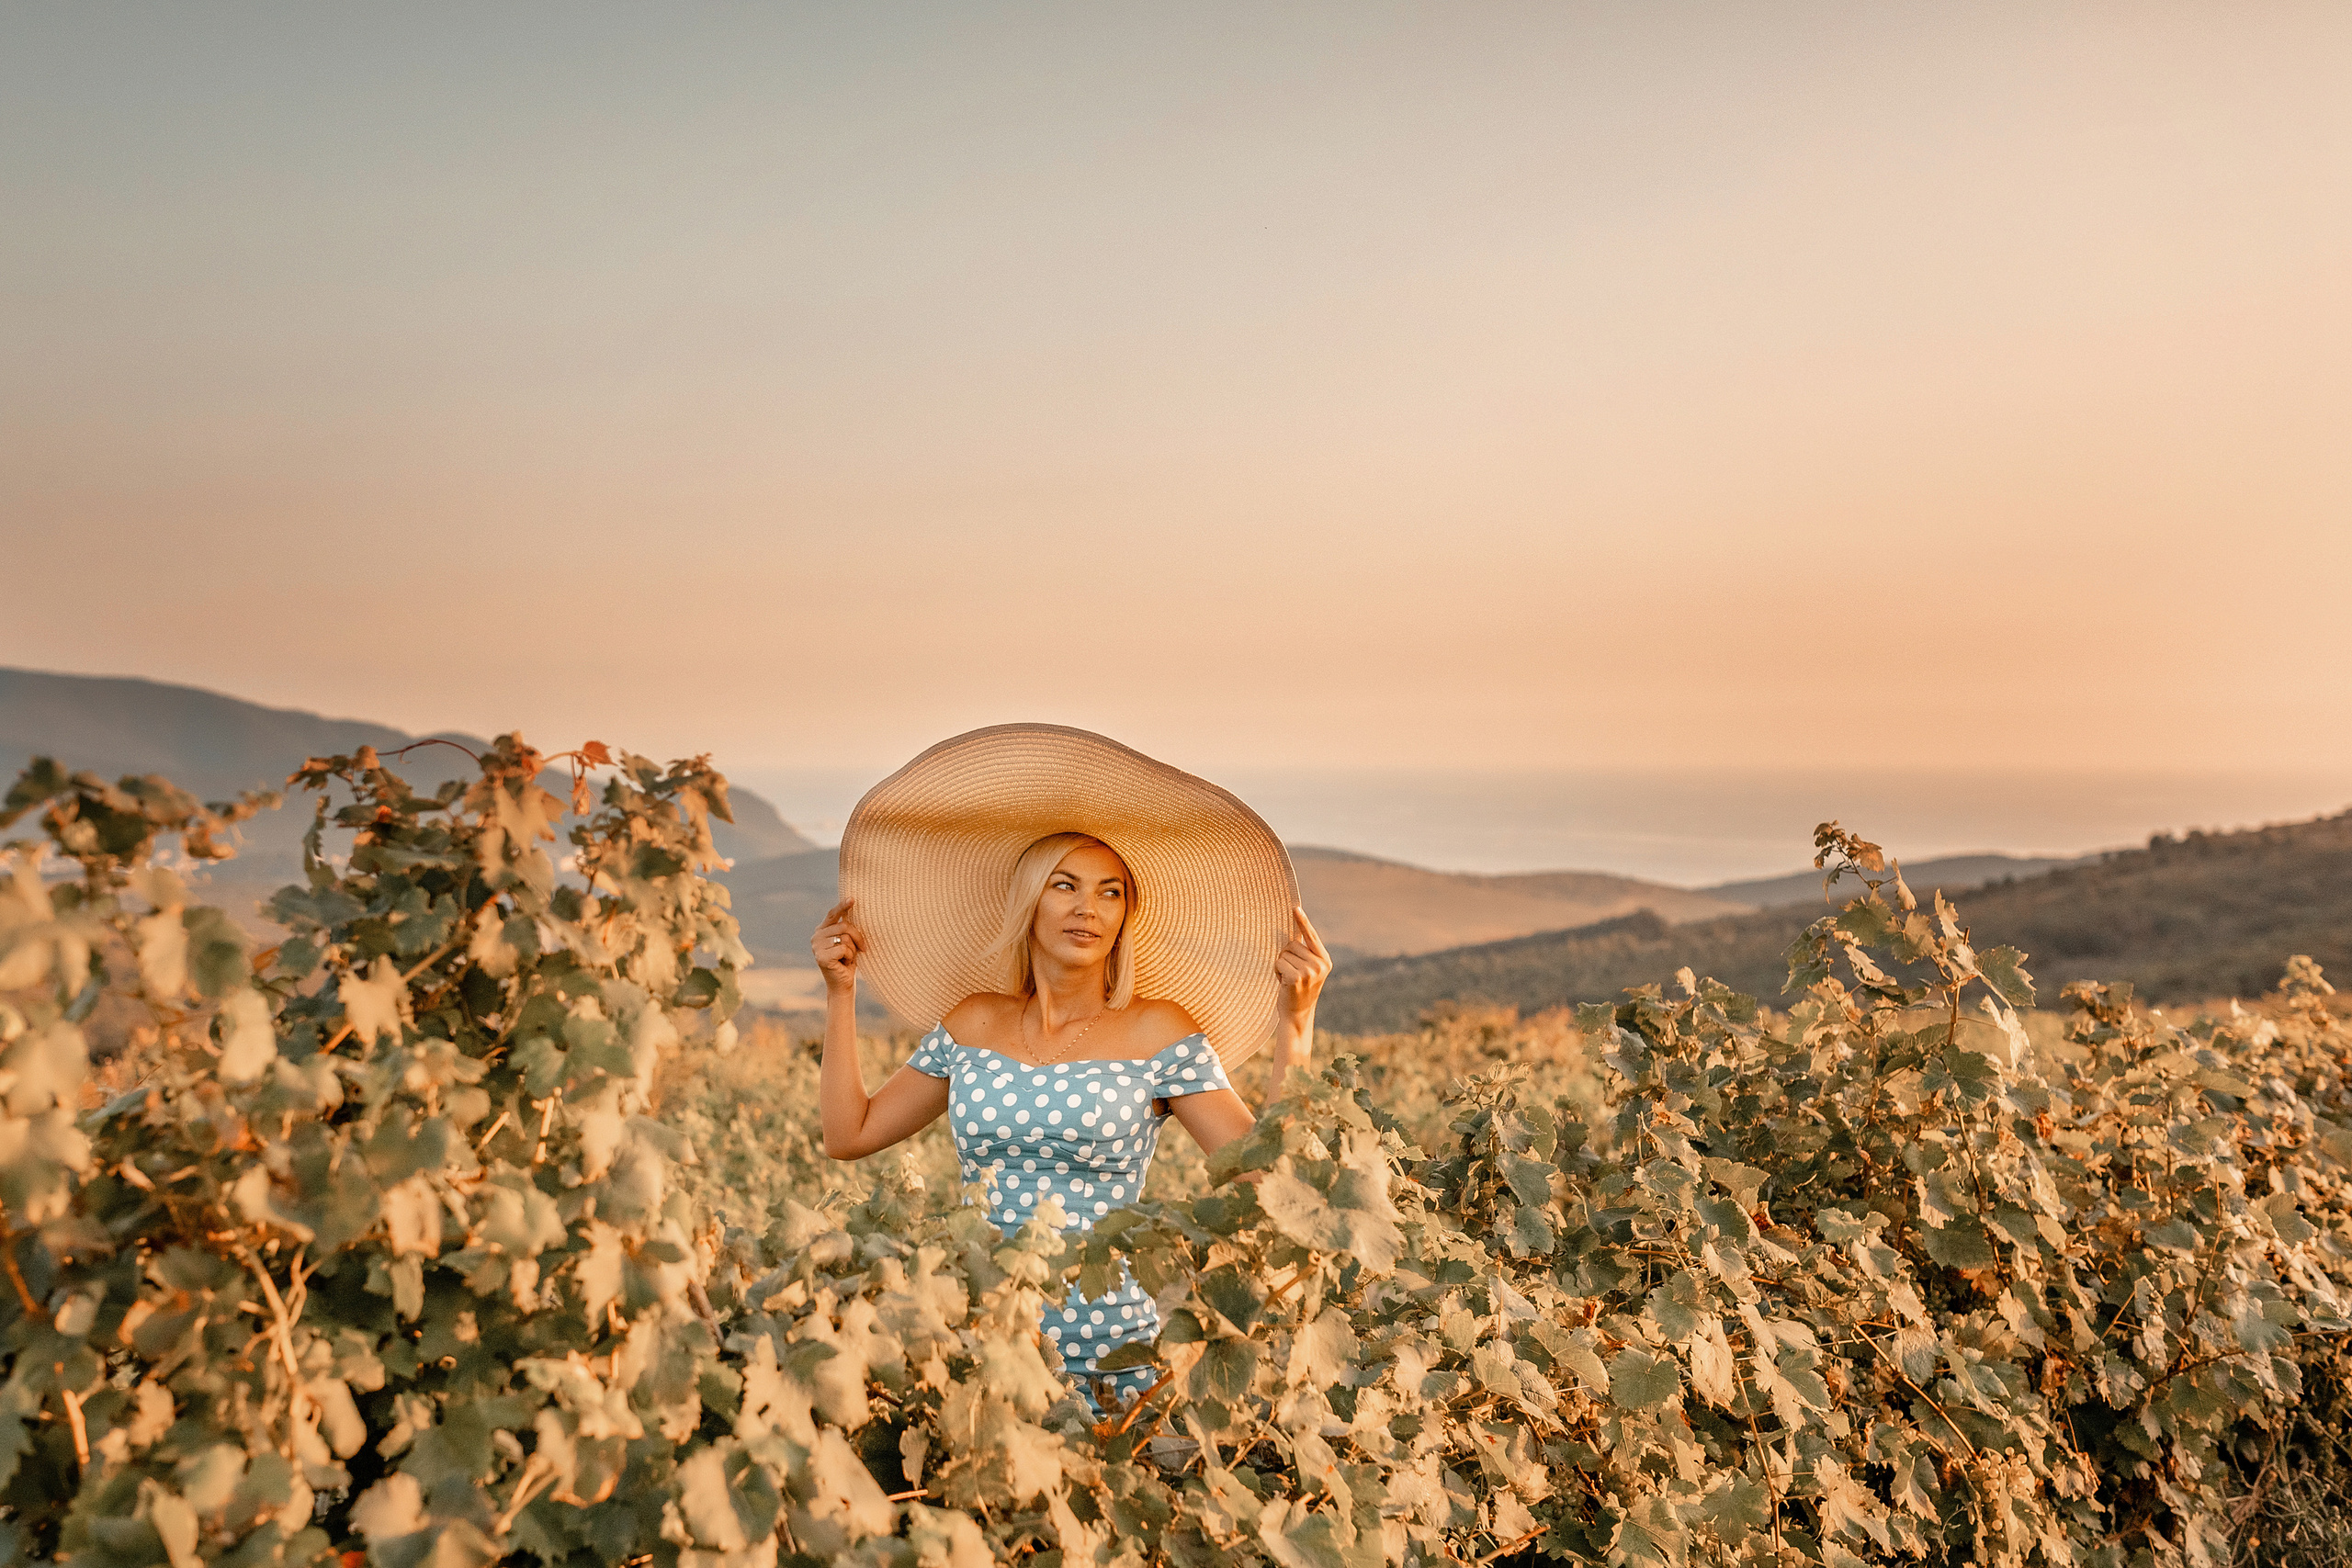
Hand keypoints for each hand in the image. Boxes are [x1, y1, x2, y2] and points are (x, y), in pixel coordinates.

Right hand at [812, 899, 864, 993]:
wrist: (843, 984)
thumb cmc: (847, 961)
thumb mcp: (848, 941)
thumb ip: (846, 927)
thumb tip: (852, 905)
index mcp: (821, 930)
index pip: (833, 914)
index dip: (843, 906)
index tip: (853, 898)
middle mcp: (816, 936)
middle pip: (844, 926)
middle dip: (857, 937)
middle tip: (861, 948)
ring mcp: (817, 947)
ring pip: (845, 937)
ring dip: (852, 949)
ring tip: (847, 958)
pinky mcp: (821, 956)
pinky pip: (844, 948)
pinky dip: (849, 957)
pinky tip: (844, 963)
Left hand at [1274, 905, 1331, 1020]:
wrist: (1298, 1015)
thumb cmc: (1299, 990)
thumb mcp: (1309, 971)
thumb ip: (1305, 954)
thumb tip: (1290, 933)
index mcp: (1325, 960)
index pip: (1311, 936)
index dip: (1302, 921)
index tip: (1295, 907)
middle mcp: (1320, 965)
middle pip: (1292, 944)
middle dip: (1286, 957)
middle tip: (1291, 974)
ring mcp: (1309, 971)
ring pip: (1283, 954)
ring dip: (1281, 965)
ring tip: (1288, 980)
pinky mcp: (1297, 977)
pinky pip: (1279, 963)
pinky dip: (1276, 971)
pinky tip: (1283, 983)